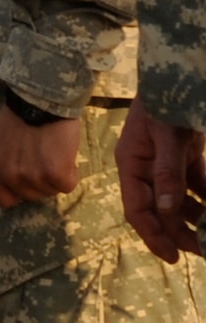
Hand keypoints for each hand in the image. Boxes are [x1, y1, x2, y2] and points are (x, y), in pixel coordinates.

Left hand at [0, 103, 83, 206]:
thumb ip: (1, 162)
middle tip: (42, 158)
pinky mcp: (56, 174)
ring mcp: (33, 177)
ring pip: (50, 191)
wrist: (40, 101)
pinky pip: (67, 185)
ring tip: (52, 152)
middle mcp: (10, 176)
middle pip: (31, 196)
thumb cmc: (17, 117)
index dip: (17, 192)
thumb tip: (9, 179)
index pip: (3, 200)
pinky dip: (70, 173)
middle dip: (38, 181)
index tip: (26, 181)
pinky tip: (64, 154)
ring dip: (54, 176)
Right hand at [119, 98, 205, 262]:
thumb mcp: (167, 136)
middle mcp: (145, 168)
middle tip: (204, 251)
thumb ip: (167, 173)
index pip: (137, 208)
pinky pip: (196, 185)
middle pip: (159, 210)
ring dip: (196, 218)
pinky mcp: (183, 157)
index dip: (153, 235)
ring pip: (179, 201)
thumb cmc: (165, 101)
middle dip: (180, 232)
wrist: (178, 71)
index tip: (174, 257)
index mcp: (131, 164)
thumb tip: (166, 211)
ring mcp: (164, 163)